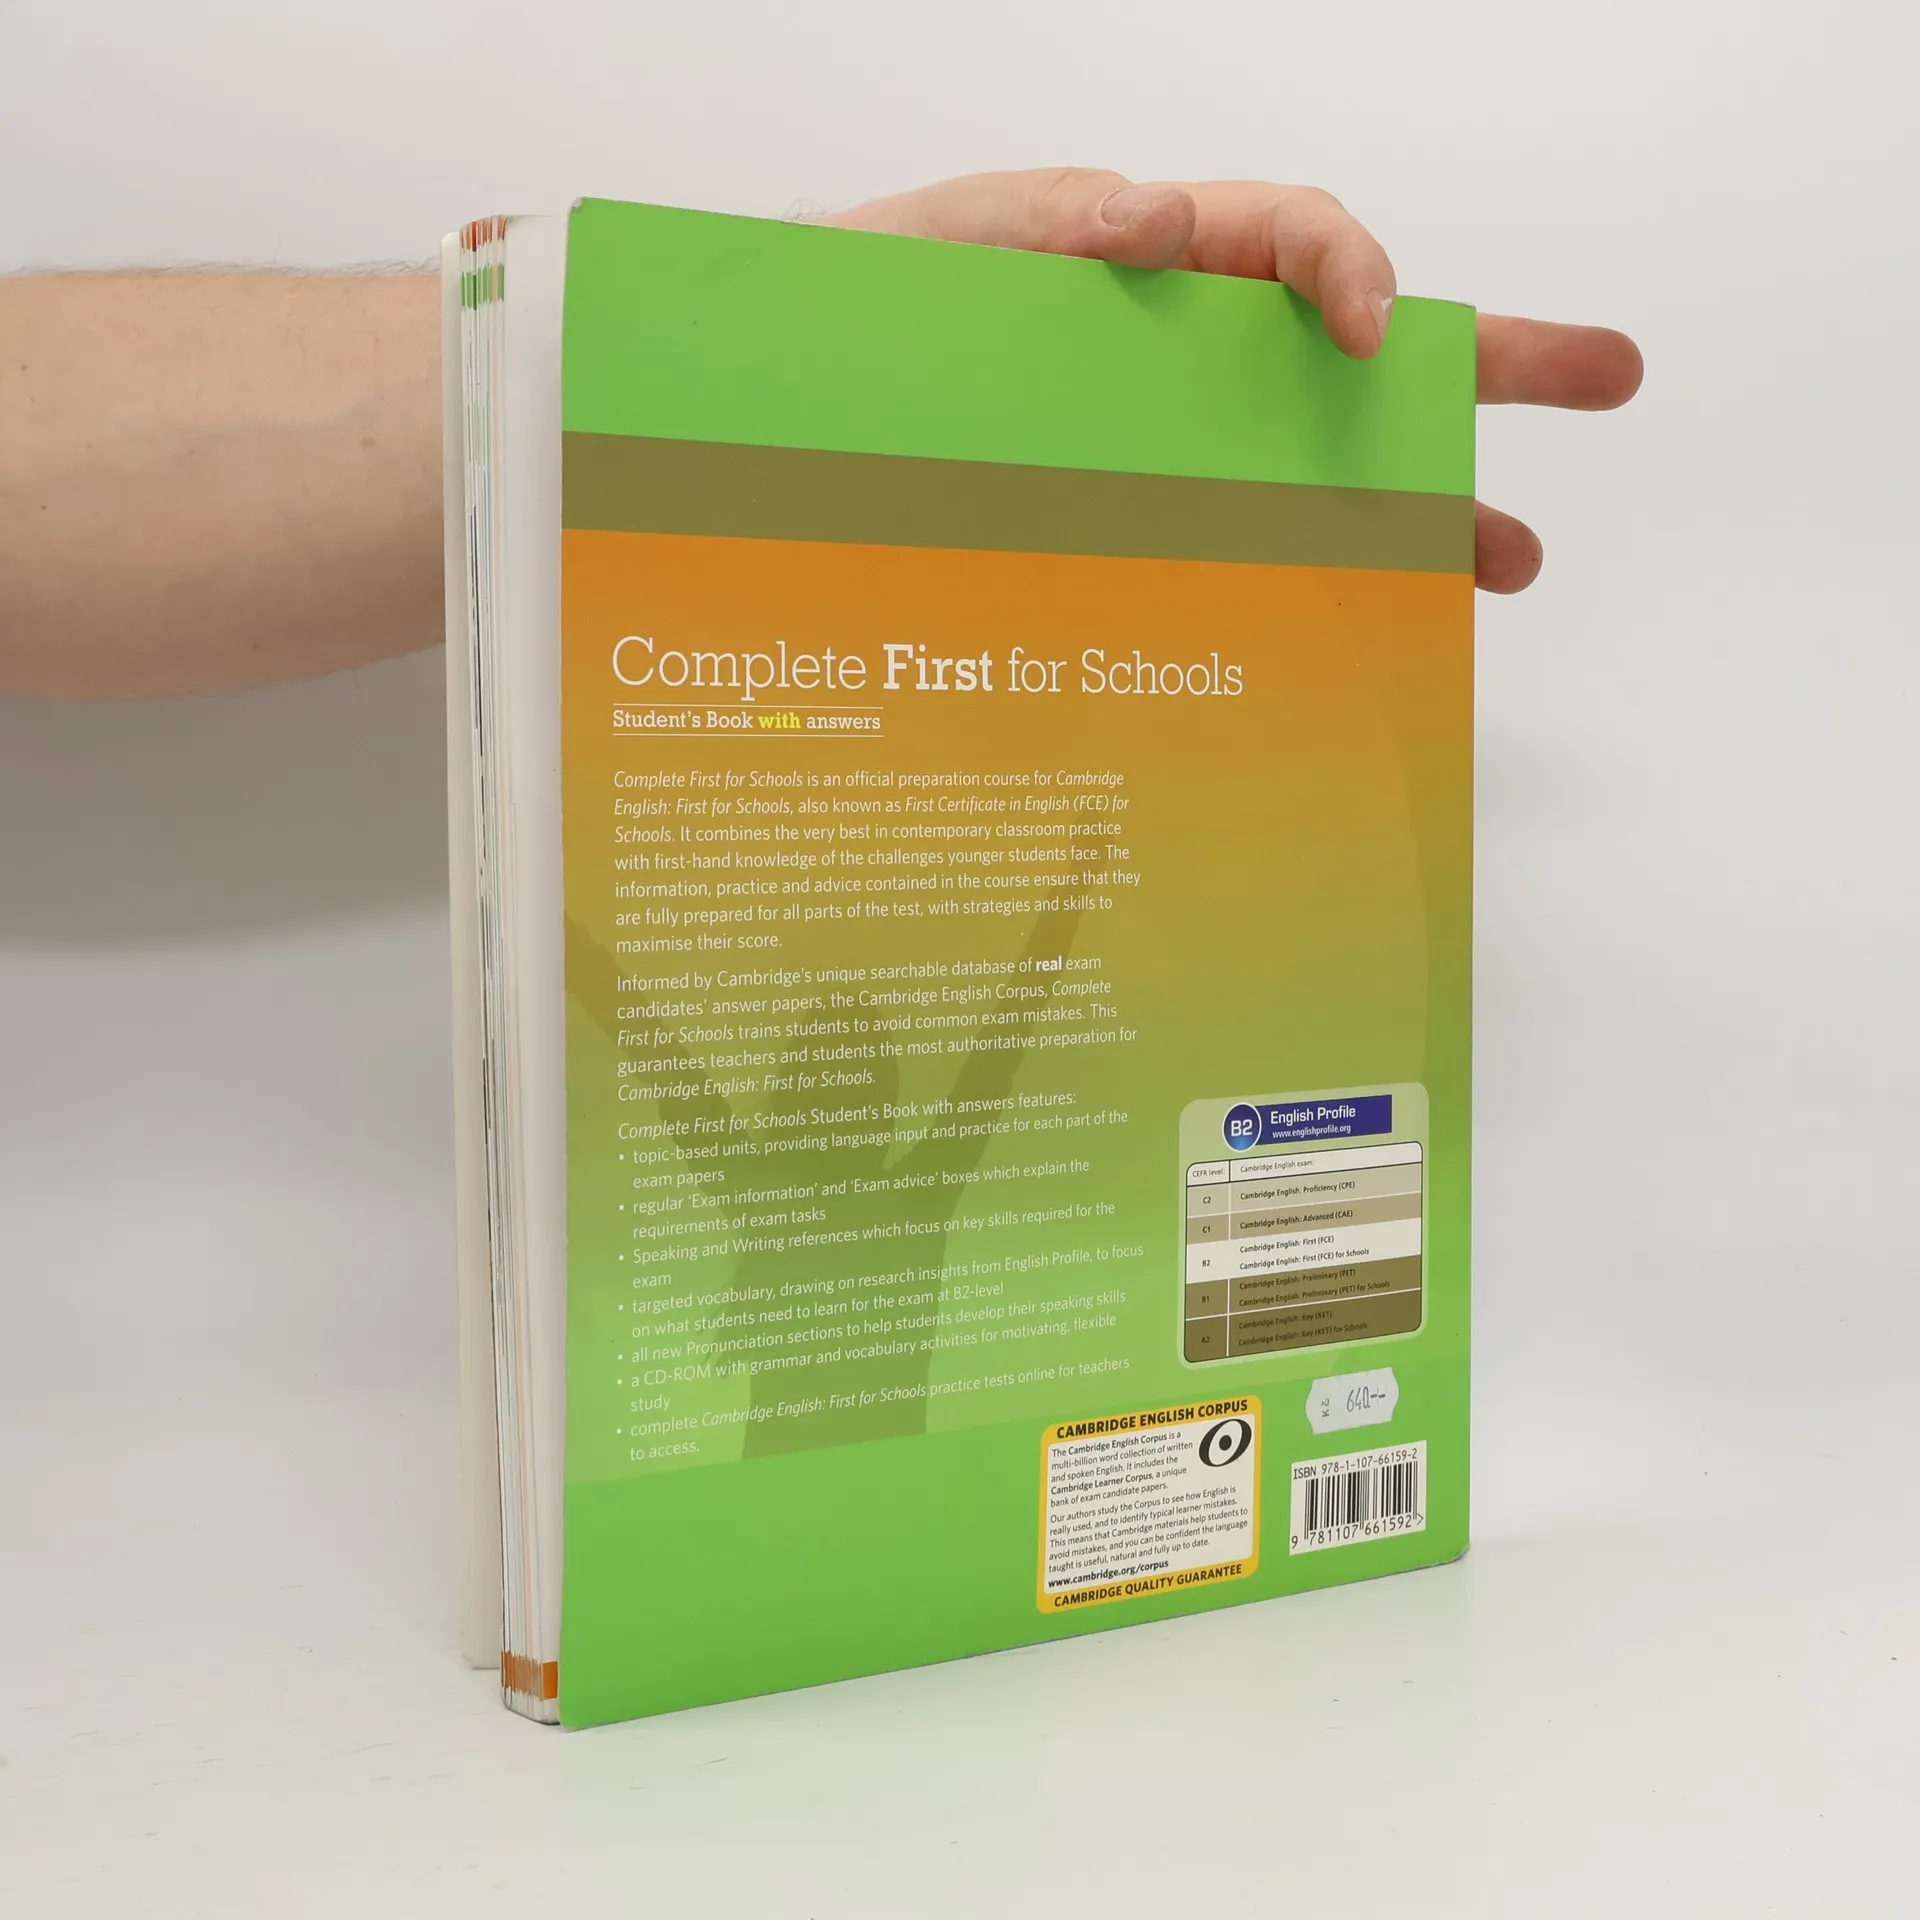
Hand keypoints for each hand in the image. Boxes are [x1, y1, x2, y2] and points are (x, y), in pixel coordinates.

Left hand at [830, 168, 1642, 593]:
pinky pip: (1248, 553)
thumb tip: (1161, 221)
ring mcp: (1177, 452)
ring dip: (1420, 510)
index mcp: (1158, 274)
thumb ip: (1041, 225)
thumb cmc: (862, 319)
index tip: (1370, 337)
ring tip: (1506, 561)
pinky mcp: (1144, 530)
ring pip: (1321, 469)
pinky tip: (1354, 635)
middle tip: (1607, 377)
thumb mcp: (938, 253)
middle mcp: (1191, 362)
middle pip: (1357, 353)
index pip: (1291, 242)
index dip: (1347, 273)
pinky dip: (1308, 588)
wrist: (790, 427)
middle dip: (1483, 364)